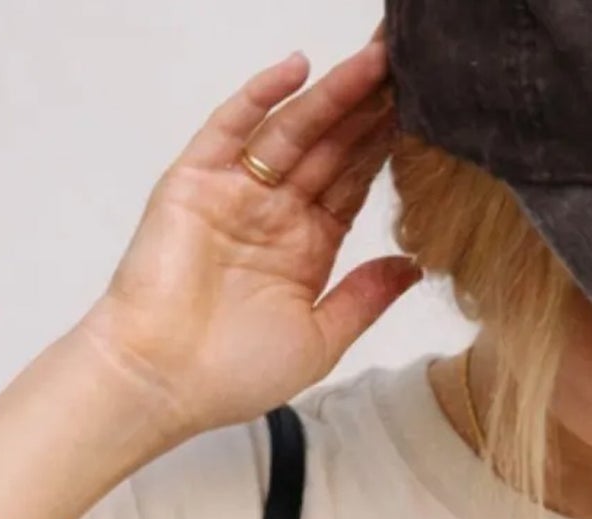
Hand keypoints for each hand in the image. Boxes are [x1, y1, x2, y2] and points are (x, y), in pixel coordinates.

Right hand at [69, 29, 418, 445]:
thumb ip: (365, 298)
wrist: (164, 383)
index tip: (427, 114)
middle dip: (369, 109)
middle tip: (412, 67)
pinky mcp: (195, 181)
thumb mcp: (321, 339)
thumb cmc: (234, 374)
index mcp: (308, 248)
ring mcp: (235, 192)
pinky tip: (298, 69)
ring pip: (292, 132)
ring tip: (375, 61)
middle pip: (330, 149)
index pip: (354, 184)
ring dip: (333, 96)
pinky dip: (260, 97)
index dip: (388, 149)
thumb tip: (414, 266)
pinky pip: (230, 128)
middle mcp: (276, 213)